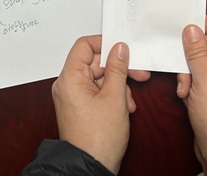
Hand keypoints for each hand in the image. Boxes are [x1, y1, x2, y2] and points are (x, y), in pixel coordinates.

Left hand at [52, 35, 150, 173]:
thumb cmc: (97, 139)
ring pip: (99, 77)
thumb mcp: (114, 97)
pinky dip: (112, 95)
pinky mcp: (79, 106)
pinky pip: (96, 91)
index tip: (122, 48)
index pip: (84, 45)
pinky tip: (125, 107)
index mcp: (70, 78)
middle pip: (94, 62)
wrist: (89, 168)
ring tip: (130, 101)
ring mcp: (73, 96)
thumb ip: (118, 68)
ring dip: (118, 85)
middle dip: (118, 69)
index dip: (105, 43)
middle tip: (138, 73)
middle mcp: (67, 84)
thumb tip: (119, 48)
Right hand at [176, 16, 206, 175]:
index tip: (185, 22)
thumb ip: (196, 53)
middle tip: (179, 62)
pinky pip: (199, 77)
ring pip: (201, 62)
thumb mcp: (205, 82)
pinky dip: (189, 84)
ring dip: (188, 73)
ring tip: (185, 88)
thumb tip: (191, 29)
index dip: (206, 24)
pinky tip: (185, 96)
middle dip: (192, 56)